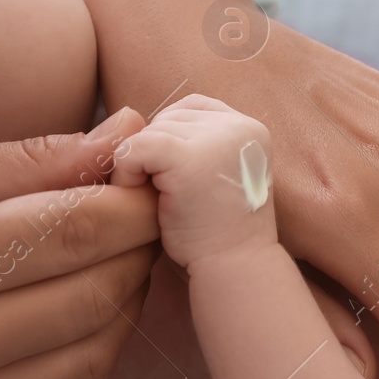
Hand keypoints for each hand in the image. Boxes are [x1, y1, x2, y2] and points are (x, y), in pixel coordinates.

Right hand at [0, 109, 161, 378]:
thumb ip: (29, 161)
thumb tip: (126, 135)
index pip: (72, 232)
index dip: (131, 204)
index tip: (150, 180)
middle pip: (95, 295)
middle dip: (137, 248)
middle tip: (142, 215)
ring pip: (95, 350)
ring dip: (124, 299)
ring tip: (114, 258)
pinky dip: (89, 344)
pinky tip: (74, 308)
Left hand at [111, 95, 278, 267]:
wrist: (235, 270)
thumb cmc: (217, 233)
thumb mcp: (217, 176)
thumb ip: (195, 144)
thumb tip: (130, 120)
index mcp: (251, 129)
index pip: (192, 108)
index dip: (172, 139)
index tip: (176, 180)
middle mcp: (239, 126)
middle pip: (168, 118)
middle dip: (155, 155)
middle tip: (166, 198)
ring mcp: (217, 140)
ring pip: (148, 131)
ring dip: (140, 166)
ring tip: (160, 203)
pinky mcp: (189, 159)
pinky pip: (134, 148)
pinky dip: (127, 174)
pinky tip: (145, 203)